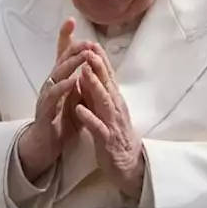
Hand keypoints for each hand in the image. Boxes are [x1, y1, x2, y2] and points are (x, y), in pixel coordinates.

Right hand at [17, 18, 88, 179]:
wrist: (44, 146)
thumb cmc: (60, 123)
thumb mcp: (74, 99)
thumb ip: (81, 83)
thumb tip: (93, 65)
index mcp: (60, 81)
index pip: (62, 56)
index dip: (65, 38)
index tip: (71, 20)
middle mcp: (51, 85)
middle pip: (60, 61)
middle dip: (72, 48)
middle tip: (86, 39)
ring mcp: (46, 97)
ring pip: (56, 75)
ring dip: (70, 64)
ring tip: (83, 55)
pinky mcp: (44, 112)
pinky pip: (52, 97)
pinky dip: (63, 88)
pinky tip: (72, 81)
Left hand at [73, 51, 145, 199]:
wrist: (128, 165)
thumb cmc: (115, 135)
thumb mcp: (107, 111)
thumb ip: (98, 94)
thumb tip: (87, 75)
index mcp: (114, 101)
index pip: (108, 77)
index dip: (100, 60)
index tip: (91, 43)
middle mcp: (115, 108)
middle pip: (107, 84)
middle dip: (98, 67)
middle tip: (89, 49)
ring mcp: (112, 123)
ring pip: (103, 102)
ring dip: (94, 87)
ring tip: (83, 73)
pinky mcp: (107, 140)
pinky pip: (97, 128)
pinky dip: (88, 117)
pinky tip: (78, 109)